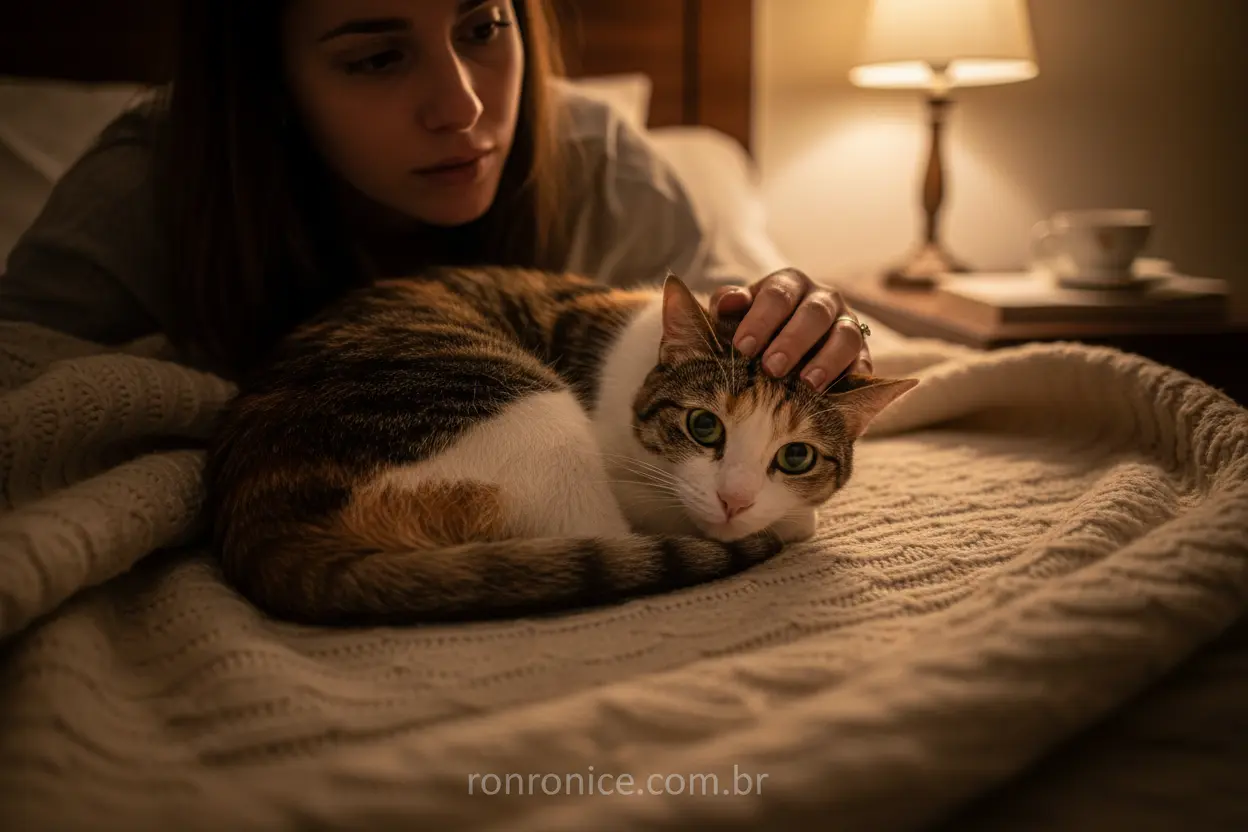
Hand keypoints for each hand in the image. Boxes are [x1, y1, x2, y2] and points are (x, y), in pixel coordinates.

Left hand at [710, 267, 871, 392]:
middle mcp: (823, 299)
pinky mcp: (862, 353)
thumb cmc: (755, 331)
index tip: (742, 347)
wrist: (784, 353)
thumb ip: (727, 307)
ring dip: (827, 360)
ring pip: (846, 336)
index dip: (760, 320)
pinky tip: (835, 394)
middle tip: (771, 368)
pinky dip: (852, 377)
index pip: (778, 295)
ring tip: (807, 384)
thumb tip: (729, 301)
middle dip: (793, 341)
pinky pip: (863, 362)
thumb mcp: (736, 316)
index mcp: (790, 284)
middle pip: (815, 313)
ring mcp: (847, 325)